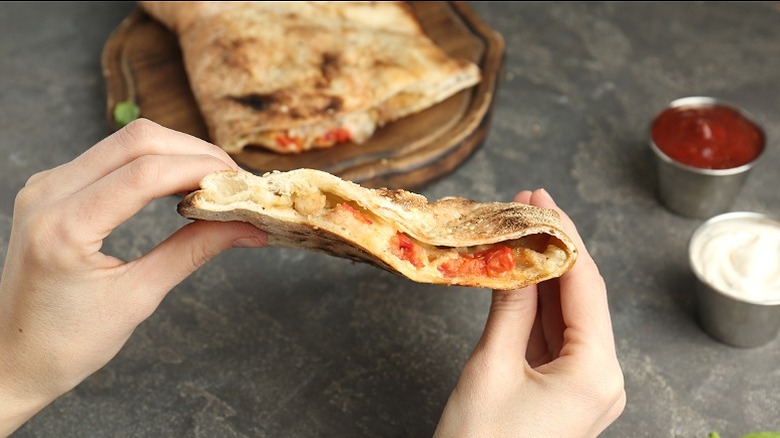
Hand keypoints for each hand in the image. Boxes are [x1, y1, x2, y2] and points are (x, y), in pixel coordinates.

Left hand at [0, 119, 266, 435]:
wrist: (11, 358)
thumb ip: (194, 251)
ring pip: (126, 142)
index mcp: (64, 227)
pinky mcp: (53, 187)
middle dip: (195, 153)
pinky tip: (179, 185)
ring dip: (176, 154)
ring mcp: (47, 185)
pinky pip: (111, 156)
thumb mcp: (138, 298)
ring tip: (213, 184)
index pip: (145, 173)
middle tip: (234, 182)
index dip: (202, 170)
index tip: (242, 185)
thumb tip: (248, 227)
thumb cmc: (67, 343)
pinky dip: (153, 163)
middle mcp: (48, 193)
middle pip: (138, 141)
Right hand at [434, 189, 624, 437]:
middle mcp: (601, 379)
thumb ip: (509, 308)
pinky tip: (519, 273)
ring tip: (520, 228)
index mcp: (596, 373)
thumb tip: (515, 258)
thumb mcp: (491, 369)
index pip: (585, 286)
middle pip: (581, 296)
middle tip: (527, 205)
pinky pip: (554, 337)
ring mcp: (584, 386)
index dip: (562, 236)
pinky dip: (536, 304)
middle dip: (554, 248)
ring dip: (544, 273)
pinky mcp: (564, 391)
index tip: (540, 202)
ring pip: (567, 314)